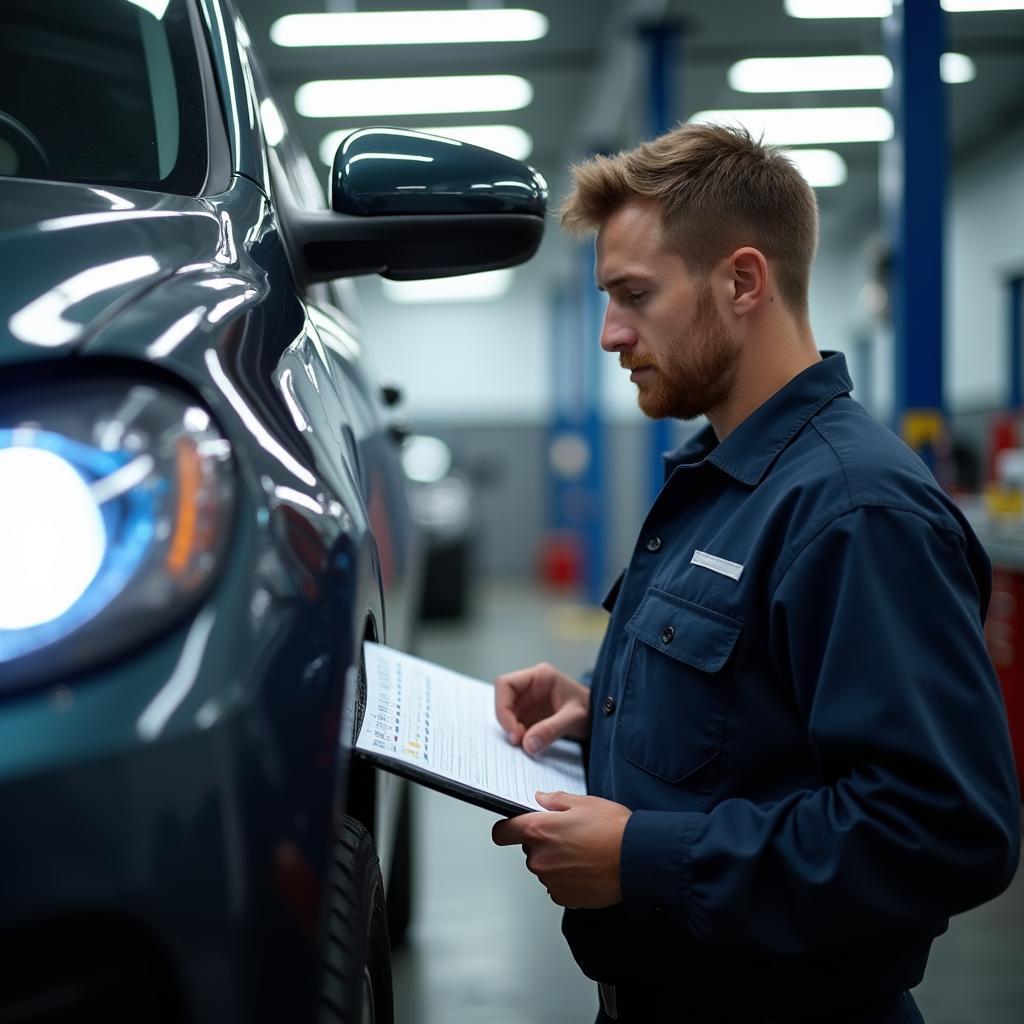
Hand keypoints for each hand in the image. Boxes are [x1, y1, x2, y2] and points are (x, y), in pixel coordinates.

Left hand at [492, 791, 630, 907]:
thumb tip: (541, 799)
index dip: (506, 830)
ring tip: (584, 853)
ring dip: (557, 861)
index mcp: (539, 831)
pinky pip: (557, 885)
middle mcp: (539, 858)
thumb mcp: (584, 803)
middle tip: (570, 836)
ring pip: (545, 867)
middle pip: (529, 850)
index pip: (502, 833)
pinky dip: (567, 879)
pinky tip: (586, 869)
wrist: (636, 860)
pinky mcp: (564, 897)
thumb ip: (556, 801)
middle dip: (544, 843)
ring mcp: (550, 880)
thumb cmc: (614, 830)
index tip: (511, 830)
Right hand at [495, 662, 589, 754]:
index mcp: (540, 676)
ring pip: (506, 713)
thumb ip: (551, 730)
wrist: (601, 716)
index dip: (503, 707)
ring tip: (526, 744)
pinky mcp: (530, 714)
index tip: (513, 732)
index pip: (505, 684)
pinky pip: (514, 723)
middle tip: (518, 742)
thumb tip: (527, 745)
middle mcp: (530, 685)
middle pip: (503, 699)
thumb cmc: (591, 709)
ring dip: (510, 730)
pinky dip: (517, 735)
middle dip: (506, 721)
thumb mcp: (574, 718)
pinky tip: (528, 744)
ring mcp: (528, 699)